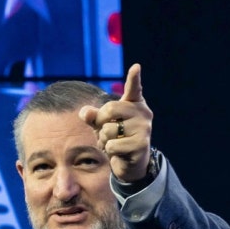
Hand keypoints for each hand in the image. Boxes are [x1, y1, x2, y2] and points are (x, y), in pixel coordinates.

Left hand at [79, 62, 153, 181]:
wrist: (130, 162)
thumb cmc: (116, 137)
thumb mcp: (101, 123)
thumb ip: (93, 116)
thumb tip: (85, 113)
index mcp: (134, 103)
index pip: (134, 88)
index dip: (134, 78)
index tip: (136, 67)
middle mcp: (143, 113)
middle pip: (110, 109)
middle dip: (100, 122)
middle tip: (105, 130)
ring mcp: (144, 129)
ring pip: (109, 130)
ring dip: (104, 139)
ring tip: (113, 142)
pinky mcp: (141, 145)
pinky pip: (112, 145)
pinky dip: (109, 150)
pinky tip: (118, 152)